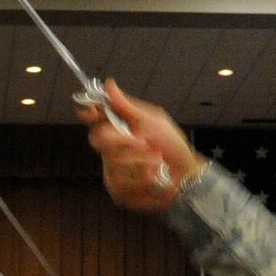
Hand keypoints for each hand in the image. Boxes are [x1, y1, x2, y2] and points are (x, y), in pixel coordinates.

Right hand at [77, 79, 205, 211]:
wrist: (185, 175)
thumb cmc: (172, 146)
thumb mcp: (152, 120)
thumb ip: (127, 106)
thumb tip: (109, 84)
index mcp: (118, 129)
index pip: (94, 119)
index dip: (89, 112)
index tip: (93, 112)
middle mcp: (111, 150)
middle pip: (99, 139)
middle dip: (124, 141)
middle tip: (144, 142)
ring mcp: (112, 171)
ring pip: (112, 162)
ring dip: (140, 162)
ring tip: (157, 162)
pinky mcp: (118, 191)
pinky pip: (120, 182)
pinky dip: (142, 179)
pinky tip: (153, 178)